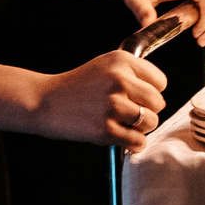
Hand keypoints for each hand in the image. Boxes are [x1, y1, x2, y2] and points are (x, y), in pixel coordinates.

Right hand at [35, 49, 166, 148]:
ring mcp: (112, 105)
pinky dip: (133, 143)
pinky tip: (122, 137)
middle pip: (158, 103)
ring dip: (141, 128)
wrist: (44, 102)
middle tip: (131, 114)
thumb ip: (132, 73)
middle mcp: (119, 80)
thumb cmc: (77, 86)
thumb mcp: (105, 65)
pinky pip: (137, 141)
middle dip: (148, 111)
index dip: (152, 92)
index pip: (160, 82)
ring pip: (151, 122)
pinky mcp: (105, 129)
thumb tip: (160, 92)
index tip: (138, 97)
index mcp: (121, 61)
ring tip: (125, 124)